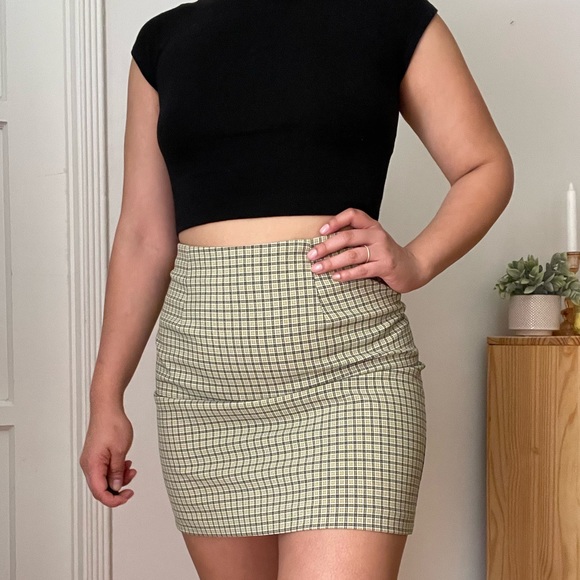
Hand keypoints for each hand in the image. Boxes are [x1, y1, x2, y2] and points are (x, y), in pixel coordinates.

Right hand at [79, 407, 135, 507]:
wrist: (107, 408)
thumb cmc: (112, 424)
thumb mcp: (120, 451)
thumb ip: (117, 472)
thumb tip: (115, 487)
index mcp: (92, 466)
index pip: (99, 493)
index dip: (114, 500)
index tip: (127, 496)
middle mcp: (88, 465)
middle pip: (101, 487)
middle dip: (118, 487)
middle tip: (131, 482)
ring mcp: (91, 459)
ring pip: (104, 478)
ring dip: (118, 477)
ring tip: (130, 469)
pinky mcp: (95, 455)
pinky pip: (104, 469)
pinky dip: (115, 469)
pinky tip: (125, 463)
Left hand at [307, 207, 430, 293]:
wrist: (412, 268)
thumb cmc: (386, 256)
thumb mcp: (371, 242)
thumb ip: (353, 241)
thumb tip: (321, 246)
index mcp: (371, 226)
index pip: (353, 215)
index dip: (336, 221)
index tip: (321, 232)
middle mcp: (377, 235)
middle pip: (348, 237)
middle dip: (326, 246)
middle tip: (311, 255)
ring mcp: (382, 250)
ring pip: (352, 255)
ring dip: (332, 262)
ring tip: (318, 268)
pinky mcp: (385, 265)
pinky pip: (362, 270)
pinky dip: (347, 274)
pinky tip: (336, 277)